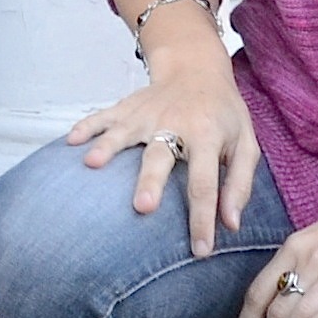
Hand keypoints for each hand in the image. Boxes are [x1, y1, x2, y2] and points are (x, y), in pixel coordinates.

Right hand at [65, 50, 259, 259]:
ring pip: (125, 133)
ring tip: (92, 164)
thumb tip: (231, 224)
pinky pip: (103, 116)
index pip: (205, 182)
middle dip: (150, 181)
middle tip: (142, 207)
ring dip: (108, 148)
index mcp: (207, 136)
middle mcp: (175, 124)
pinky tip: (71, 141)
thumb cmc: (223, 113)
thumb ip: (240, 184)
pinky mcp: (128, 107)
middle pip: (160, 156)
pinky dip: (87, 127)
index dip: (202, 218)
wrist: (197, 67)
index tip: (200, 250)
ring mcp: (147, 114)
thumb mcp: (246, 143)